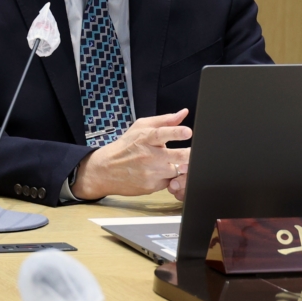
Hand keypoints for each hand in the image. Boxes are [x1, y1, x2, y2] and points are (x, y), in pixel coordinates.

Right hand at [71, 109, 191, 200]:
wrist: (105, 169)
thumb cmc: (125, 146)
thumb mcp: (141, 127)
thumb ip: (164, 120)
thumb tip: (183, 113)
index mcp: (146, 138)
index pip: (163, 133)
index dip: (176, 132)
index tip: (188, 132)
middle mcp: (149, 155)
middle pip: (178, 156)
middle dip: (190, 154)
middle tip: (196, 152)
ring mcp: (150, 173)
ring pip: (177, 171)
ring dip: (180, 167)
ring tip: (173, 162)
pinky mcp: (151, 187)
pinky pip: (169, 182)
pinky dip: (169, 177)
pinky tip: (161, 172)